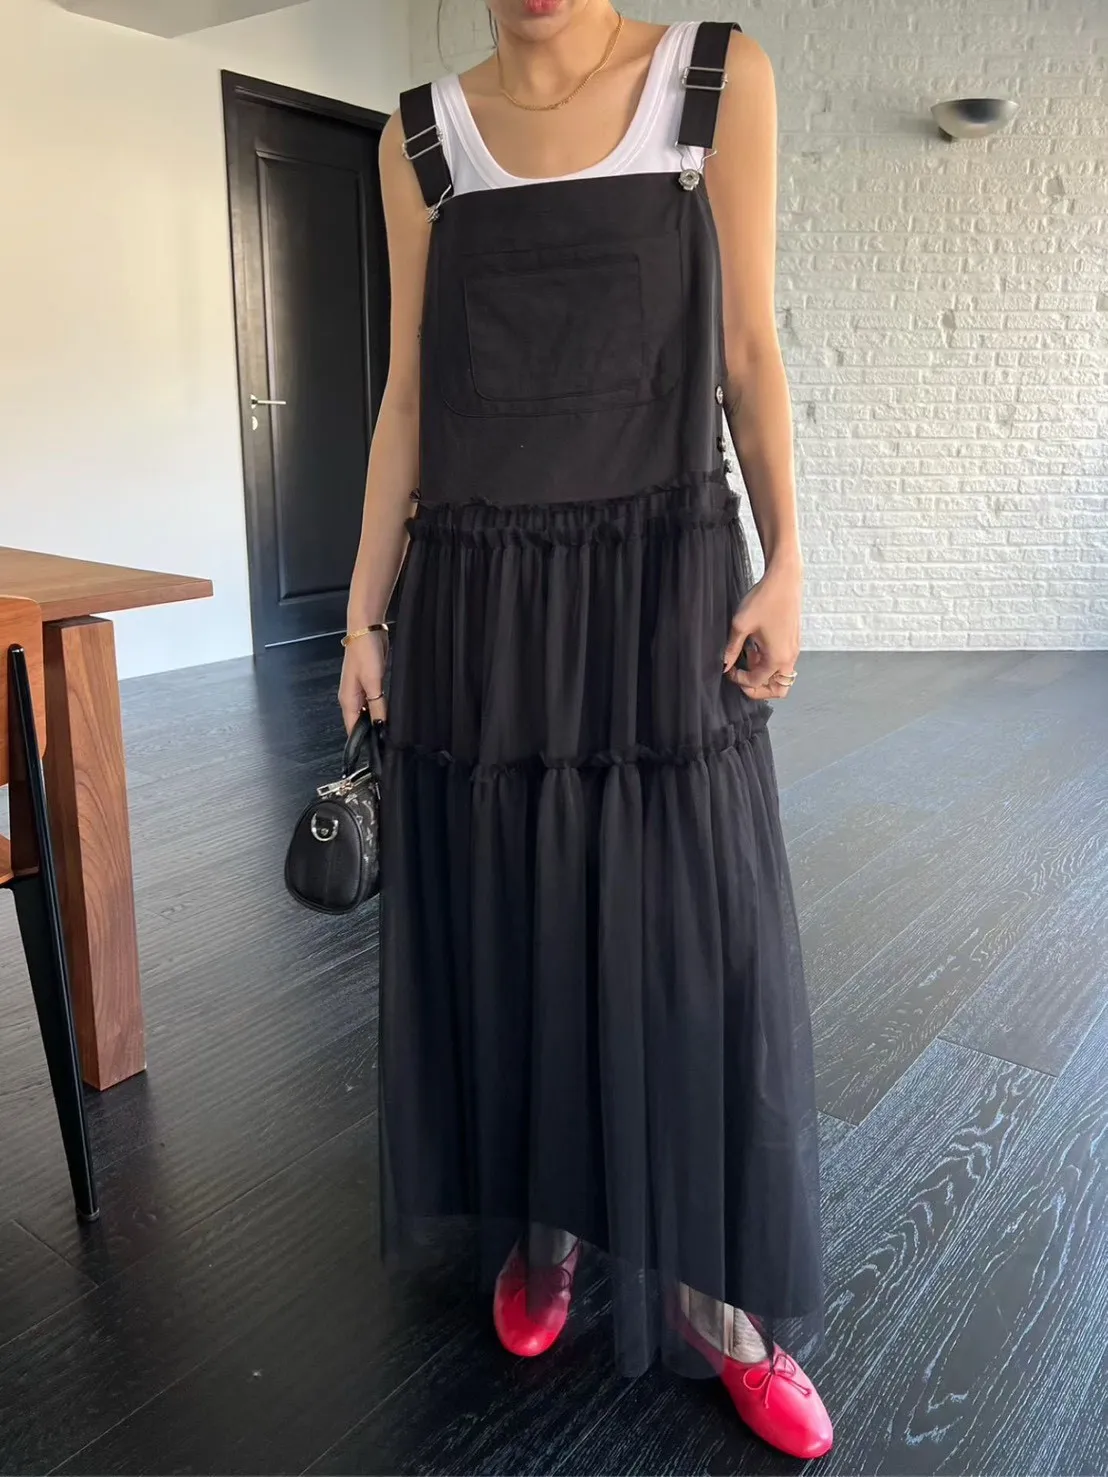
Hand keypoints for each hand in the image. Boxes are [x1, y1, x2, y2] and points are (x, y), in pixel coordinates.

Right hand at [338, 629, 388, 733]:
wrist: (366, 629)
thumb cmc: (364, 652)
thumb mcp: (373, 682)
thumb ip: (376, 706)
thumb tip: (380, 726)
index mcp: (348, 700)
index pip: (352, 728)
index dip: (363, 740)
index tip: (377, 750)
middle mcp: (351, 698)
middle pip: (360, 722)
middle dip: (372, 731)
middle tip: (388, 741)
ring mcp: (360, 690)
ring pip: (368, 712)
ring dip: (377, 719)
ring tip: (391, 729)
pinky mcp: (369, 683)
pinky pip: (374, 702)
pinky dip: (380, 708)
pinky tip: (390, 711)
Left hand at [723, 558, 802, 700]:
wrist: (783, 579)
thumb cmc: (764, 599)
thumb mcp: (740, 626)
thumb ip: (731, 649)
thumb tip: (724, 664)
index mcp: (777, 658)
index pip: (757, 683)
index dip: (739, 680)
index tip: (728, 671)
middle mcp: (789, 657)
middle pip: (778, 689)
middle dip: (759, 689)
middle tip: (742, 679)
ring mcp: (794, 649)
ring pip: (782, 677)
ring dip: (764, 675)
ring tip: (748, 658)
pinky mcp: (793, 641)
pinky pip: (783, 662)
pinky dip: (770, 663)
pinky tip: (756, 647)